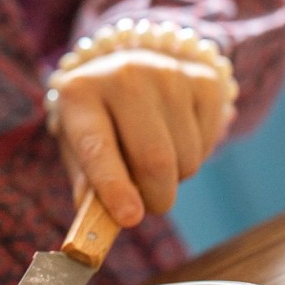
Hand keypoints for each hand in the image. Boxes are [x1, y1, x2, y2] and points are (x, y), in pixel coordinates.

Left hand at [48, 48, 233, 226]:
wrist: (129, 66)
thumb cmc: (97, 120)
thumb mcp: (76, 145)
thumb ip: (86, 182)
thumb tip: (103, 216)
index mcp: (80, 93)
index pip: (98, 148)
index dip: (114, 187)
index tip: (129, 219)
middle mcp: (124, 76)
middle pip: (153, 159)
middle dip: (156, 198)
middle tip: (151, 207)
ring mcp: (168, 73)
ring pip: (186, 157)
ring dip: (175, 178)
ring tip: (155, 164)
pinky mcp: (204, 79)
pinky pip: (209, 143)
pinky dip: (195, 156)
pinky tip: (176, 140)